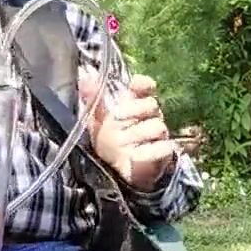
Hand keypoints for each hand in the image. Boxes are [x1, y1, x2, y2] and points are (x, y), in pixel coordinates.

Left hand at [78, 70, 174, 191]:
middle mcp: (149, 117)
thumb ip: (93, 101)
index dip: (143, 84)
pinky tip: (135, 156)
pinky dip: (148, 152)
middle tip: (116, 118)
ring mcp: (159, 135)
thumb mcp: (97, 123)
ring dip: (137, 134)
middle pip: (151, 104)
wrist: (119, 173)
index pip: (145, 87)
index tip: (135, 85)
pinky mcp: (164, 154)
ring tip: (122, 144)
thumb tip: (85, 77)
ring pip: (157, 126)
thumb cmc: (109, 144)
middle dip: (134, 109)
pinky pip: (162, 148)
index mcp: (133, 106)